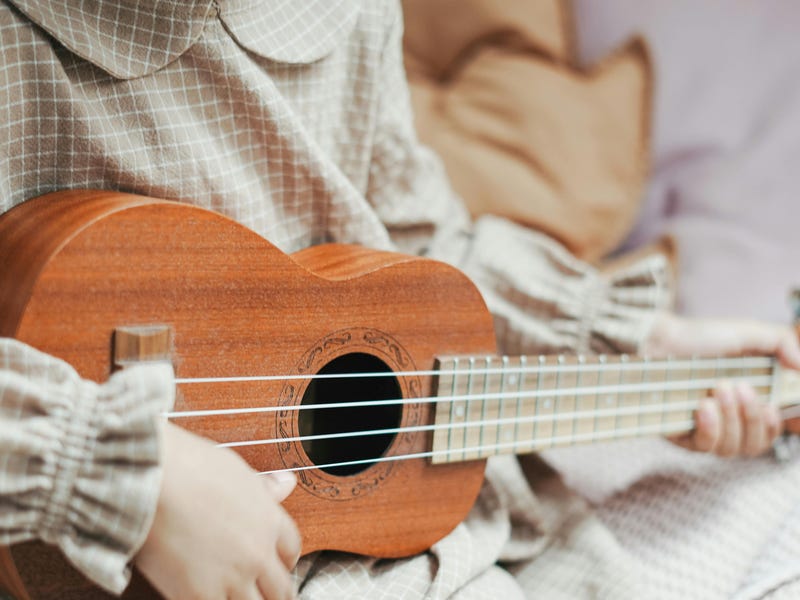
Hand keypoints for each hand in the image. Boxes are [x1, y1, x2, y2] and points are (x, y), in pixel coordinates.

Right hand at [136, 423, 300, 599]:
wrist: (153, 482)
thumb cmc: (188, 467)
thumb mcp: (235, 470)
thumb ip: (263, 486)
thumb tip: (286, 483)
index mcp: (269, 519)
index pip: (292, 550)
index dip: (285, 561)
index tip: (277, 565)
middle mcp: (257, 552)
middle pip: (281, 589)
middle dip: (275, 593)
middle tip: (266, 594)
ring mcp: (232, 578)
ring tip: (235, 597)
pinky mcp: (200, 596)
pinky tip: (207, 599)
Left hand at [643, 312, 799, 456]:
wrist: (658, 340)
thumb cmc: (698, 337)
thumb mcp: (746, 333)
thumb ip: (780, 343)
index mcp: (745, 403)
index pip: (768, 432)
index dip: (774, 427)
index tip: (773, 406)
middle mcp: (726, 422)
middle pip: (754, 446)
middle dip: (753, 418)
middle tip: (740, 387)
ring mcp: (703, 430)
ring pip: (732, 449)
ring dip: (732, 419)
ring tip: (718, 388)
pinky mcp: (680, 435)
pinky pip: (705, 446)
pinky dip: (711, 428)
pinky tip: (703, 406)